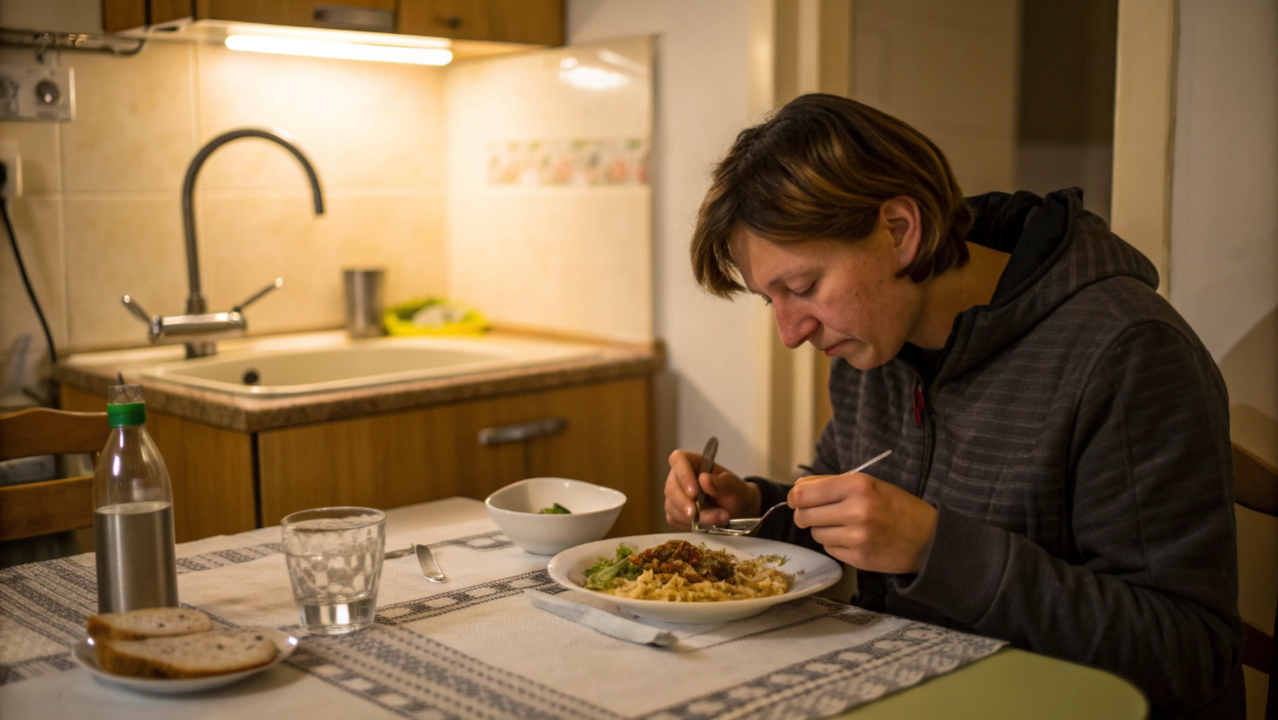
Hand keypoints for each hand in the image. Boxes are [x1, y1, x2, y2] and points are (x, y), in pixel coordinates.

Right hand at [664, 449, 760, 529]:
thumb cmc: (735, 493)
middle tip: (696, 514)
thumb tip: (703, 479)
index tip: (694, 492)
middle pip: (671, 487)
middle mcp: (680, 477)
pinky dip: (688, 525)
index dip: (683, 474)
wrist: (736, 511)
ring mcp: (675, 496)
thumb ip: (721, 483)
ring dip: (692, 518)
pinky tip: (706, 525)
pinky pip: (674, 519)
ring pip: (671, 506)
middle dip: (683, 503)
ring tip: (717, 519)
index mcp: (693, 463)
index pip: (678, 459)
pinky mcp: (675, 513)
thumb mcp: (734, 487)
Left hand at [788, 472, 937, 573]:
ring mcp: (857, 537)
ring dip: (822, 528)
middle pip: (805, 514)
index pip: (805, 493)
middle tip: (816, 512)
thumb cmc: (896, 506)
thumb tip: (797, 488)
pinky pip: (829, 548)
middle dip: (805, 513)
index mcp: (858, 486)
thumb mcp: (868, 484)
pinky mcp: (858, 558)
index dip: (795, 496)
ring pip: (816, 533)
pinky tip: (852, 538)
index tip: (795, 498)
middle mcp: (856, 511)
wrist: (928, 539)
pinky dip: (834, 543)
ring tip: (843, 524)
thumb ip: (830, 483)